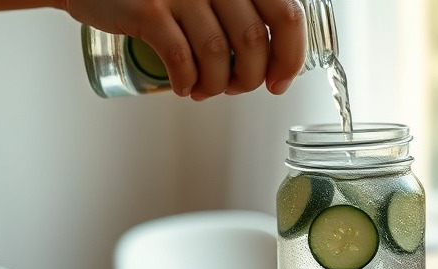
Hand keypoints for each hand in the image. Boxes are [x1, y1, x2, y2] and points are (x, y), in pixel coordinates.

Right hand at [63, 0, 306, 99]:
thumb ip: (243, 13)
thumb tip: (275, 62)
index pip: (287, 15)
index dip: (289, 57)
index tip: (278, 81)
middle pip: (254, 41)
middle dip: (250, 78)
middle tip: (236, 89)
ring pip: (218, 54)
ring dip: (216, 85)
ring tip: (205, 90)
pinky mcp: (148, 8)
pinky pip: (180, 58)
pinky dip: (187, 82)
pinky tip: (184, 87)